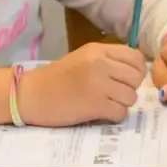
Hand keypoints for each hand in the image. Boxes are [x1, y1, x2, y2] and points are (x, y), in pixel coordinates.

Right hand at [11, 43, 146, 125]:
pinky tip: (100, 113)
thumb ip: (107, 61)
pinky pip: (120, 112)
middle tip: (114, 94)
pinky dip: (114, 116)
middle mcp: (100, 64)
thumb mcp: (82, 59)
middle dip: (129, 88)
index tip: (125, 79)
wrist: (30, 95)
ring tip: (105, 104)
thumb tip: (134, 73)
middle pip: (136, 78)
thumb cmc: (55, 79)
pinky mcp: (95, 105)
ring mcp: (98, 85)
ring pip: (131, 97)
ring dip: (121, 104)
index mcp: (97, 50)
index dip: (136, 71)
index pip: (136, 58)